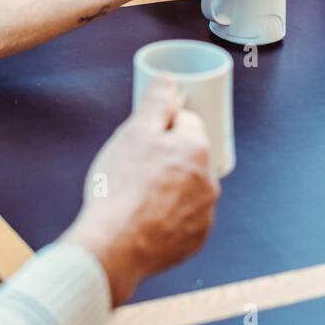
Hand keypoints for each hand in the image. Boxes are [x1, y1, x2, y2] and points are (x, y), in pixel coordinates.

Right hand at [61, 79, 219, 305]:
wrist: (115, 246)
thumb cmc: (121, 186)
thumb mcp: (134, 133)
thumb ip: (156, 103)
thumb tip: (169, 79)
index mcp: (196, 148)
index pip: (185, 122)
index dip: (161, 127)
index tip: (144, 138)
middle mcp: (209, 181)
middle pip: (188, 157)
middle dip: (167, 158)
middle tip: (135, 168)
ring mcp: (205, 214)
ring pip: (187, 189)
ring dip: (170, 188)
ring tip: (137, 197)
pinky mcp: (195, 240)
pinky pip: (184, 220)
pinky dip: (169, 217)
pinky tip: (145, 220)